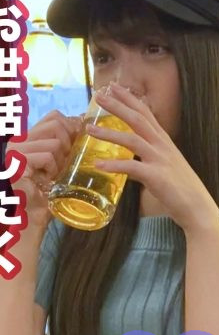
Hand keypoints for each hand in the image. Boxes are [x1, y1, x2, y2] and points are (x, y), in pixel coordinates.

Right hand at [6, 110, 82, 227]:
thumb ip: (66, 144)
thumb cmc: (47, 192)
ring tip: (54, 175)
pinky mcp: (17, 161)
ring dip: (61, 161)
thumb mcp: (59, 163)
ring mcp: (16, 149)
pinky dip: (53, 168)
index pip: (55, 116)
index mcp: (29, 137)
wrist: (31, 217)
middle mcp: (19, 139)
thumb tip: (85, 122)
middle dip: (69, 142)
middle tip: (67, 162)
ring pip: (55, 142)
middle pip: (56, 123)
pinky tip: (47, 180)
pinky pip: (47, 155)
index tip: (78, 142)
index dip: (72, 126)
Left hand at [87, 82, 218, 231]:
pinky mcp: (156, 177)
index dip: (130, 99)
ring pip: (132, 140)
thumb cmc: (182, 189)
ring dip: (110, 133)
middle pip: (138, 119)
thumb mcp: (168, 166)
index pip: (146, 114)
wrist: (198, 207)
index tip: (114, 87)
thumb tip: (134, 162)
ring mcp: (160, 160)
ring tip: (89, 129)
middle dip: (118, 105)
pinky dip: (114, 166)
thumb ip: (152, 158)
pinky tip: (98, 165)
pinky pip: (132, 168)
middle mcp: (163, 146)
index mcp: (165, 142)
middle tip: (99, 94)